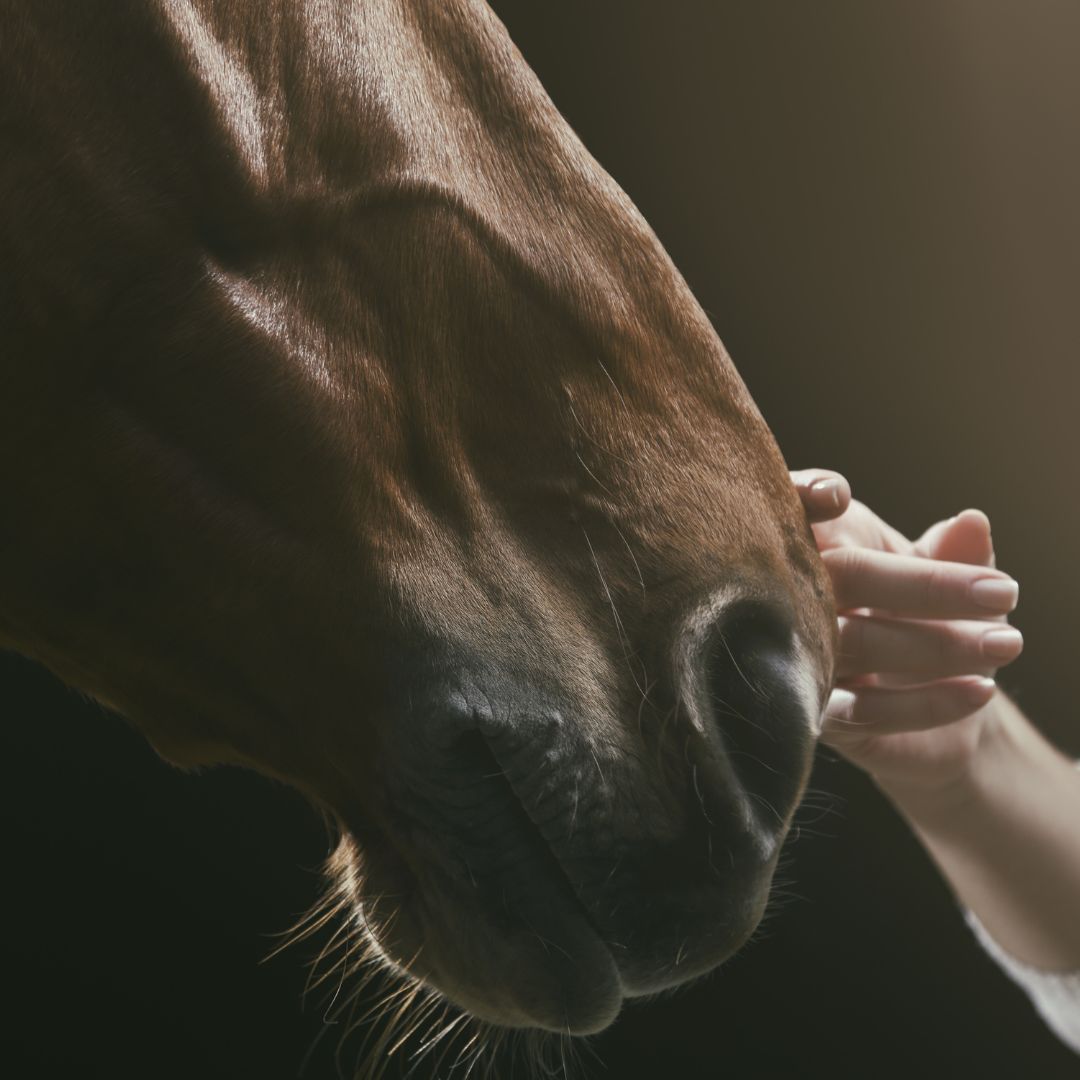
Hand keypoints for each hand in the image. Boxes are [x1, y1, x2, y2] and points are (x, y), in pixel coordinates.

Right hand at [790, 469, 1023, 803]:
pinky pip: (866, 708)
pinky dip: (927, 702)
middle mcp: (795, 593)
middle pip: (846, 576)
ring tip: (1005, 642)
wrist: (933, 700)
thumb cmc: (924, 614)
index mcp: (819, 540)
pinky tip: (979, 690)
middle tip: (1003, 593)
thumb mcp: (947, 575)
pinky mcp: (817, 711)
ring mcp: (799, 653)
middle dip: (927, 585)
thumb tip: (972, 522)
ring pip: (859, 642)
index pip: (798, 507)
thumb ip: (957, 551)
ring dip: (939, 645)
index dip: (808, 493)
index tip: (839, 496)